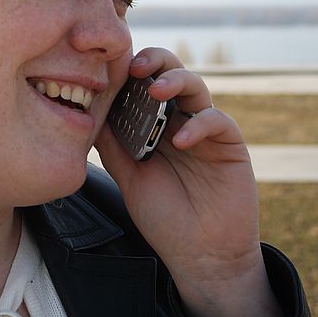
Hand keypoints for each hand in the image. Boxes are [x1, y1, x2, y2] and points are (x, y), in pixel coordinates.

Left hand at [93, 47, 283, 316]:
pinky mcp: (229, 144)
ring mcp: (205, 129)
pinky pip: (217, 120)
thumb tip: (88, 110)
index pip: (142, 83)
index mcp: (154, 123)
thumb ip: (112, 143)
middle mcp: (179, 119)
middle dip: (154, 61)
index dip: (129, 69)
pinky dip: (198, 124)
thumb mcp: (128, 175)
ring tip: (156, 90)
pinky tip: (180, 141)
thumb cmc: (163, 215)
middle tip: (135, 67)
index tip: (109, 67)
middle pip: (171, 72)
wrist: (199, 254)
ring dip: (175, 81)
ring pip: (195, 86)